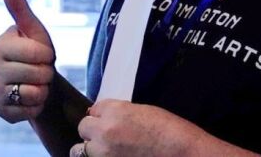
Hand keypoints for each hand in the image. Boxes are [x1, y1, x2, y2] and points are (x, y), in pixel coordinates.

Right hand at [0, 0, 55, 122]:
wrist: (34, 83)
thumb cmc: (34, 52)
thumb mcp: (33, 29)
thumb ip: (19, 6)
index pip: (40, 52)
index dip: (48, 54)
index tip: (41, 54)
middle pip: (39, 73)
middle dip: (47, 72)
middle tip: (39, 70)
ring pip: (36, 92)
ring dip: (43, 89)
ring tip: (35, 83)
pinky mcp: (1, 112)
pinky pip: (32, 110)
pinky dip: (38, 105)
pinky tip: (30, 99)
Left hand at [71, 100, 209, 156]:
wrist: (180, 152)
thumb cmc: (168, 131)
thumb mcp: (142, 111)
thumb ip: (119, 113)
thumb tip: (105, 118)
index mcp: (114, 110)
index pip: (93, 109)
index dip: (101, 115)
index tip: (107, 120)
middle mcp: (104, 130)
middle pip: (83, 127)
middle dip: (93, 131)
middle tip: (106, 136)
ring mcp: (103, 152)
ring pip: (79, 149)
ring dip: (91, 148)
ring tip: (107, 150)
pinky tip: (112, 155)